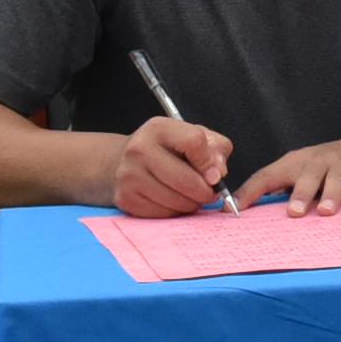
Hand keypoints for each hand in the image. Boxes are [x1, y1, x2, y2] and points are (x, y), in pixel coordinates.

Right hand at [110, 116, 237, 219]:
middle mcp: (139, 149)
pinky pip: (163, 214)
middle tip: (210, 193)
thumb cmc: (166, 150)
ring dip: (192, 204)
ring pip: (176, 201)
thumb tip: (218, 174)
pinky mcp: (126, 199)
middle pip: (186, 179)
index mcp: (158, 128)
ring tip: (191, 196)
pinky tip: (174, 202)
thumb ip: (215, 149)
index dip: (210, 162)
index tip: (215, 174)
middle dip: (205, 192)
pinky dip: (175, 212)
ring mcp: (129, 175)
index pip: (194, 142)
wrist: (122, 162)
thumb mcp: (192, 137)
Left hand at [246, 139, 340, 213]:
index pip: (267, 176)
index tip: (234, 210)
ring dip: (330, 195)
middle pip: (306, 176)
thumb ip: (275, 191)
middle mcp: (317, 162)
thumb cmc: (322, 169)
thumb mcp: (297, 173)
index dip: (250, 192)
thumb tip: (239, 213)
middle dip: (300, 194)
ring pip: (335, 179)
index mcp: (294, 164)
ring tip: (326, 212)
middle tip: (293, 212)